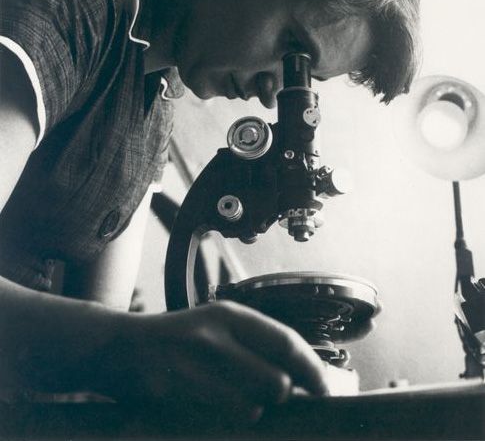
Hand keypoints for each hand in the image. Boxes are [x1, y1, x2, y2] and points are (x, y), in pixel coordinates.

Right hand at [108, 301, 331, 424]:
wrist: (119, 347)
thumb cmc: (176, 339)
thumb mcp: (216, 327)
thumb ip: (254, 345)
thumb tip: (299, 376)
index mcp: (229, 315)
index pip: (287, 343)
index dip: (313, 370)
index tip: (325, 389)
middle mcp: (214, 336)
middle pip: (276, 382)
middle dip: (281, 397)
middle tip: (275, 399)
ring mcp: (193, 367)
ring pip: (251, 408)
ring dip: (251, 412)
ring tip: (233, 401)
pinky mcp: (174, 394)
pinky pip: (219, 421)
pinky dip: (223, 422)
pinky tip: (209, 409)